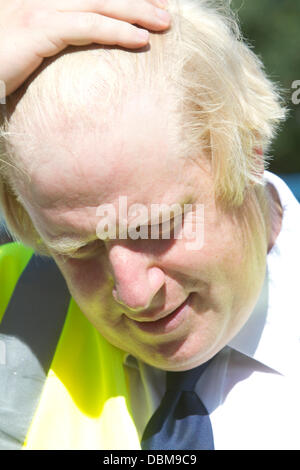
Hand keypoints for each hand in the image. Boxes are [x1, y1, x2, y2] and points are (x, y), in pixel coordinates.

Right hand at [0, 0, 169, 96]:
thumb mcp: (30, 45)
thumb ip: (55, 37)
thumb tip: (80, 44)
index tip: (152, 1)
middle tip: (167, 11)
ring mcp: (39, 9)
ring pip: (99, 3)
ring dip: (136, 12)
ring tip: (165, 24)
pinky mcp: (39, 29)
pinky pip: (87, 27)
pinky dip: (116, 31)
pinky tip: (140, 40)